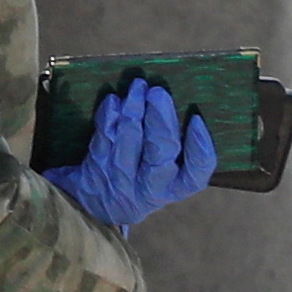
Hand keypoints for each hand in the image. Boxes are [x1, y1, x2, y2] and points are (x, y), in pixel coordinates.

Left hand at [47, 76, 218, 228]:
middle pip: (160, 154)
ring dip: (133, 109)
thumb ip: (173, 150)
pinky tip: (113, 101)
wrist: (92, 205)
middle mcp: (147, 188)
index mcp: (172, 189)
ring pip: (128, 141)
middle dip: (160, 120)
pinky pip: (103, 137)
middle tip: (158, 93)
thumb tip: (186, 109)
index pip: (195, 176)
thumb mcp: (162, 179)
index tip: (196, 119)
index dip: (199, 149)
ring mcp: (119, 178)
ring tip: (138, 86)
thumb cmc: (138, 181)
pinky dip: (108, 116)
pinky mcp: (94, 167)